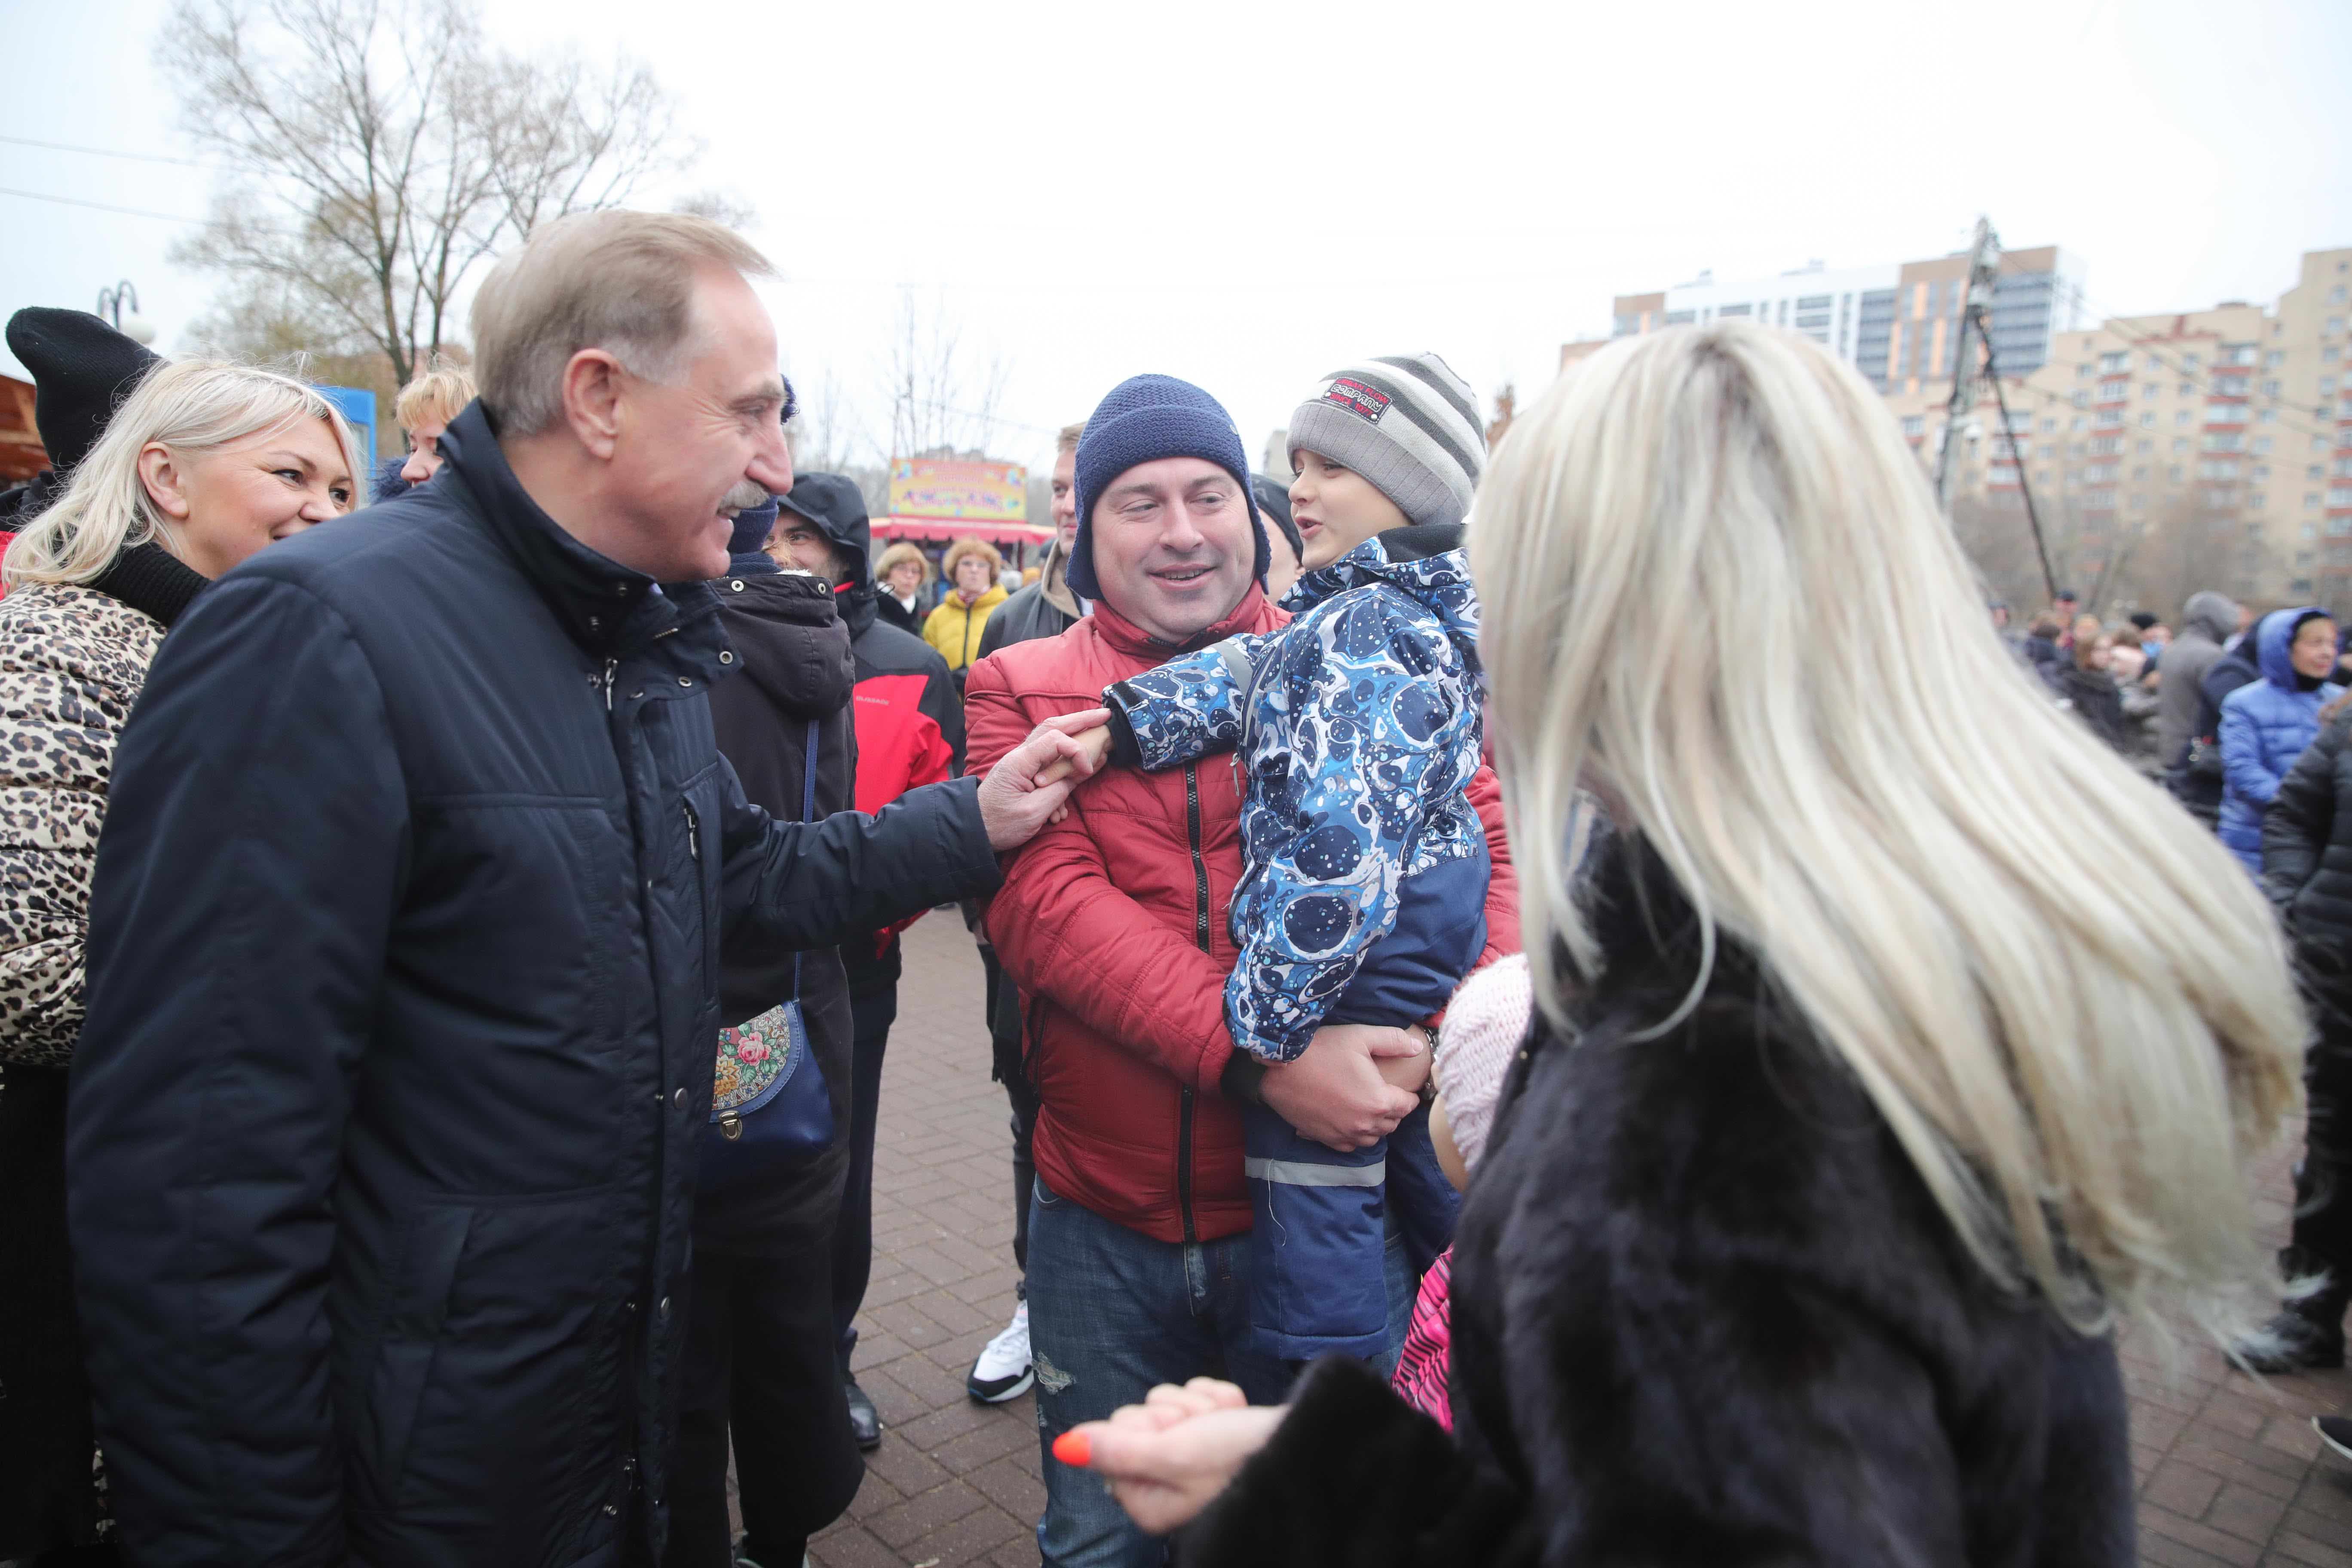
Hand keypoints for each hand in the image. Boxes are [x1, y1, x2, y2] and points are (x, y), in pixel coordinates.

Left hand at [976, 709, 1109, 851]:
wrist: (972, 830)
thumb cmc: (998, 824)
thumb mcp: (1032, 813)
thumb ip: (1057, 791)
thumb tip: (1075, 776)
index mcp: (1020, 762)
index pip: (1055, 740)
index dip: (1078, 750)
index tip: (1087, 771)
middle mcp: (1019, 755)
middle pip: (1053, 727)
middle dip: (1081, 719)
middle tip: (1106, 714)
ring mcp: (1020, 762)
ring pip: (1050, 739)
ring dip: (1074, 734)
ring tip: (1096, 728)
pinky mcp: (1022, 772)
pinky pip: (1047, 759)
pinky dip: (1063, 761)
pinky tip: (1076, 775)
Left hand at [1052, 1379, 1283, 1535]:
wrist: (1308, 1446)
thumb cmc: (1242, 1458)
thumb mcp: (1173, 1452)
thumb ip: (1116, 1449)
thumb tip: (1064, 1446)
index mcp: (1150, 1500)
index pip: (1113, 1442)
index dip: (1141, 1427)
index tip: (1173, 1433)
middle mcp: (1166, 1482)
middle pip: (1138, 1419)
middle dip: (1173, 1412)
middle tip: (1203, 1428)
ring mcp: (1192, 1456)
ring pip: (1168, 1403)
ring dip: (1199, 1403)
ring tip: (1226, 1421)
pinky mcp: (1217, 1431)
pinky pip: (1198, 1396)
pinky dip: (1219, 1398)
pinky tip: (1237, 1412)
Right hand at [1258, 1023, 1421, 1152]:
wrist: (1280, 1068)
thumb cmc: (1321, 1049)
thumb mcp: (1360, 1036)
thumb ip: (1393, 1042)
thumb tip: (1418, 1049)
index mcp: (1378, 1101)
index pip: (1407, 1106)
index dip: (1409, 1096)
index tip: (1405, 1089)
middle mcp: (1365, 1124)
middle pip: (1391, 1123)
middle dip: (1394, 1111)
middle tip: (1387, 1095)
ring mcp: (1344, 1134)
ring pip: (1373, 1138)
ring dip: (1376, 1126)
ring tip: (1370, 1109)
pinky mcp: (1326, 1139)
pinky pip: (1350, 1145)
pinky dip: (1354, 1135)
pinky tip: (1349, 1121)